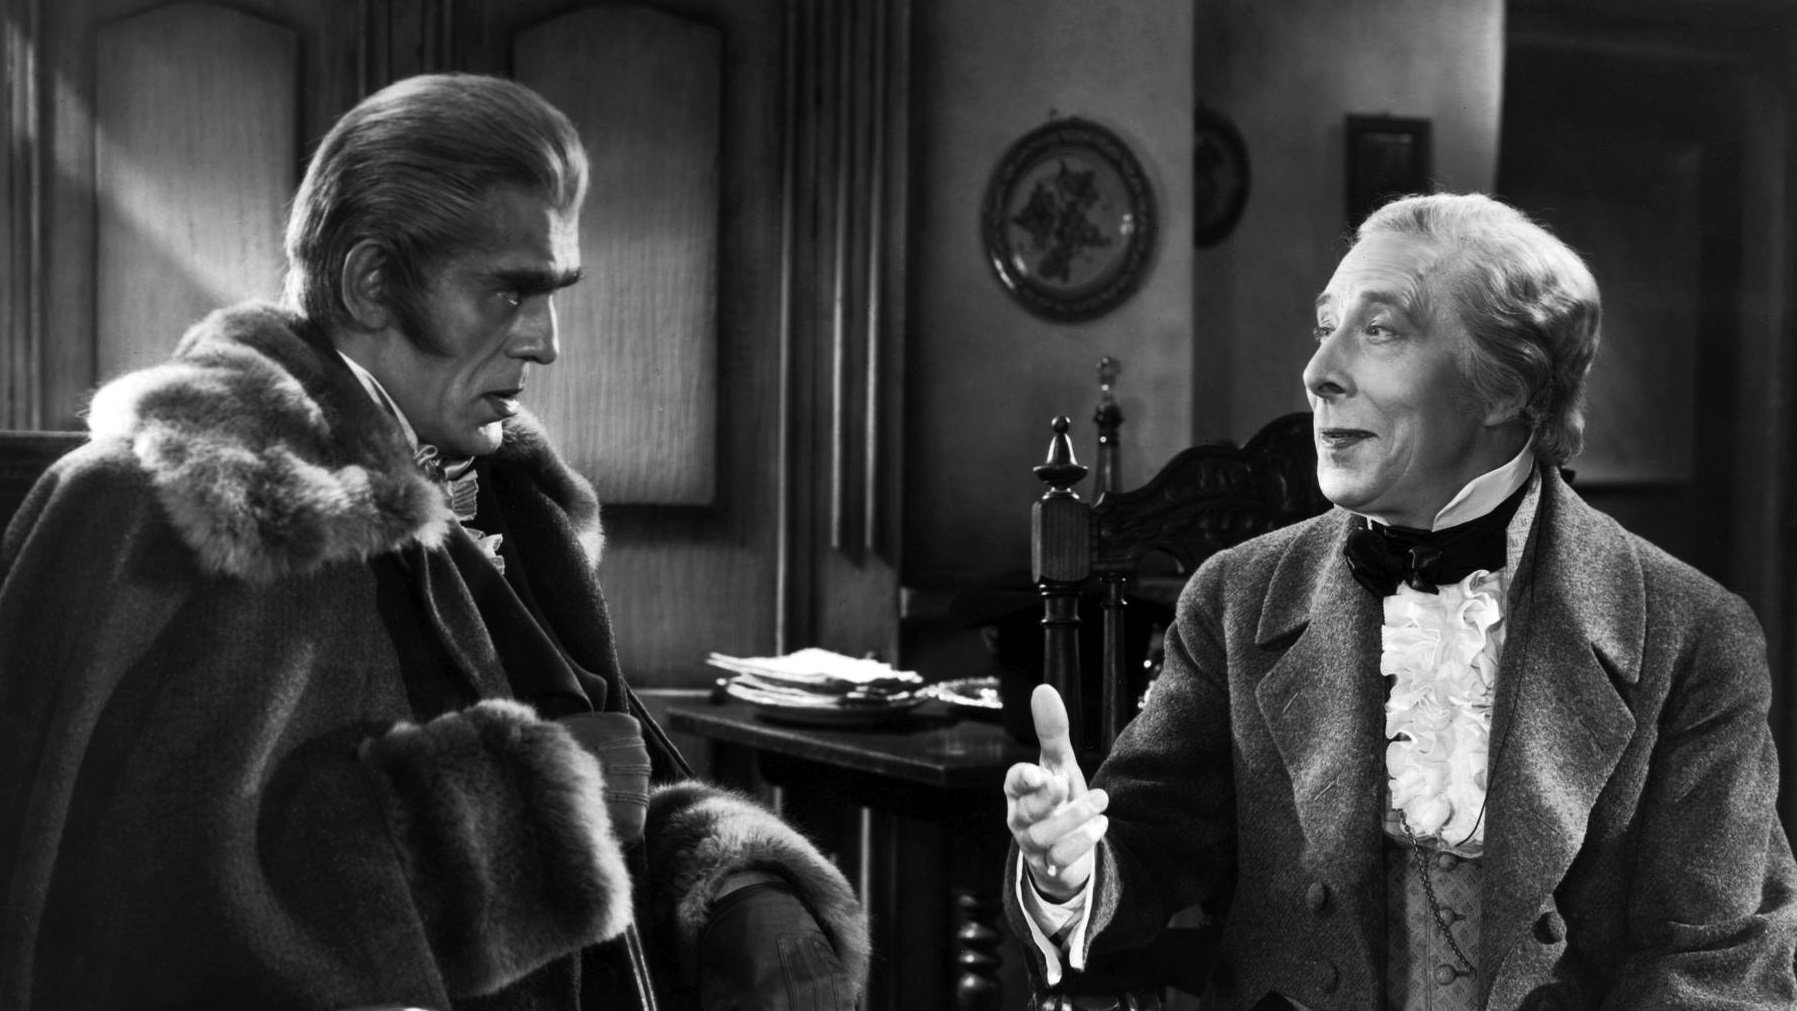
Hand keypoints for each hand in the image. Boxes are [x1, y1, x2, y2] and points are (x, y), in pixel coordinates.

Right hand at [1003, 684, 1108, 901]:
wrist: (1064, 847)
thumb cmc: (1057, 798)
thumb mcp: (1058, 763)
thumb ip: (1052, 731)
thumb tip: (1043, 688)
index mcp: (1018, 791)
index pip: (1012, 782)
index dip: (1024, 778)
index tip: (1040, 773)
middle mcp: (1020, 818)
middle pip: (1028, 811)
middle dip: (1052, 799)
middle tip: (1076, 785)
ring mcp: (1033, 845)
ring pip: (1045, 836)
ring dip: (1075, 819)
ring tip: (1102, 802)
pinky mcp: (1049, 867)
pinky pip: (1059, 861)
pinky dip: (1080, 844)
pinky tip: (1100, 826)